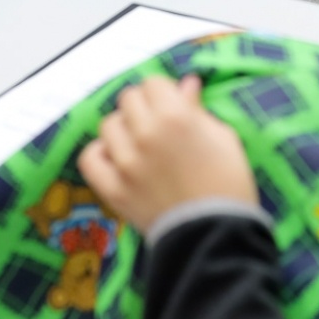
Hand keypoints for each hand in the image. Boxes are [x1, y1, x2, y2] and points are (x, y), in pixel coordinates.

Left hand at [78, 75, 256, 233]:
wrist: (216, 235)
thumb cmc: (228, 184)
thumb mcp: (223, 138)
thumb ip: (198, 109)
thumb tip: (187, 84)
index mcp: (175, 116)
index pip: (153, 83)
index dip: (164, 93)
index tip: (172, 106)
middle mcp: (145, 134)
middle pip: (128, 100)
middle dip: (144, 107)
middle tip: (158, 126)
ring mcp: (125, 162)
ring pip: (109, 125)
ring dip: (124, 130)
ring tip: (140, 145)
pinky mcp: (113, 188)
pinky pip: (90, 158)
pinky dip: (101, 154)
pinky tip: (116, 158)